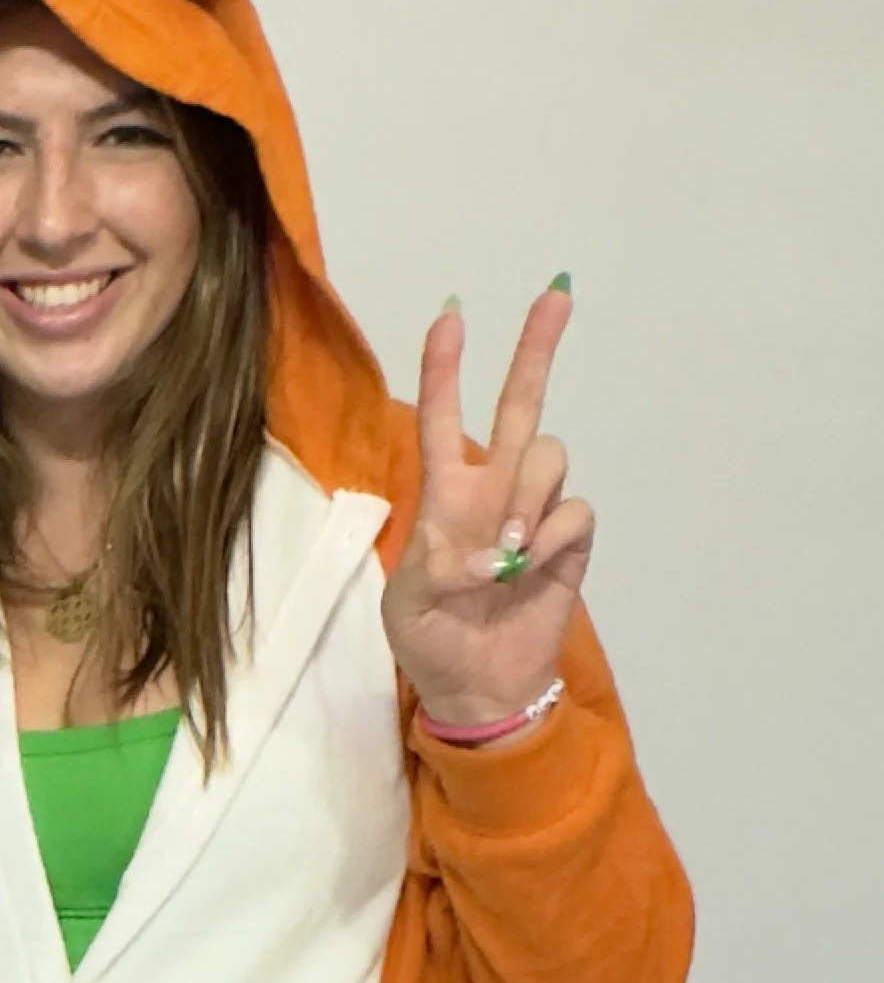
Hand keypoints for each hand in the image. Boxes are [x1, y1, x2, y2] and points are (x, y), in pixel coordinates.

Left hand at [384, 283, 592, 731]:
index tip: (452, 315)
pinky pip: (574, 510)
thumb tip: (486, 553)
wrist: (479, 689)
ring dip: (527, 495)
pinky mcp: (571, 543)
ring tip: (506, 553)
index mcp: (445, 494)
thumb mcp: (407, 605)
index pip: (442, 418)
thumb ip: (437, 566)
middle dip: (537, 348)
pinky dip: (552, 535)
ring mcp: (536, 513)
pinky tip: (529, 569)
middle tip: (556, 294)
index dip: (445, 368)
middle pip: (520, 404)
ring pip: (549, 456)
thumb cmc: (431, 641)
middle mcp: (494, 489)